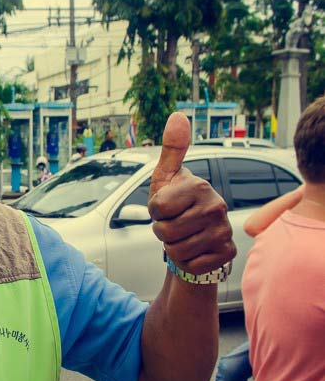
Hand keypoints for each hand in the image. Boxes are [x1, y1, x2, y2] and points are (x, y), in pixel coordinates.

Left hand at [148, 113, 235, 275]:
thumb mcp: (166, 177)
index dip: (154, 212)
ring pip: (175, 250)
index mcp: (200, 186)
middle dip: (162, 231)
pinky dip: (186, 261)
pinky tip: (195, 250)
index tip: (164, 208)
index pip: (157, 208)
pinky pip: (190, 264)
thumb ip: (171, 149)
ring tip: (183, 236)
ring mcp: (224, 231)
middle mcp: (216, 206)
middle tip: (174, 224)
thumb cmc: (175, 205)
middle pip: (164, 231)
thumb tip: (178, 116)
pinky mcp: (226, 253)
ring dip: (173, 247)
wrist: (192, 236)